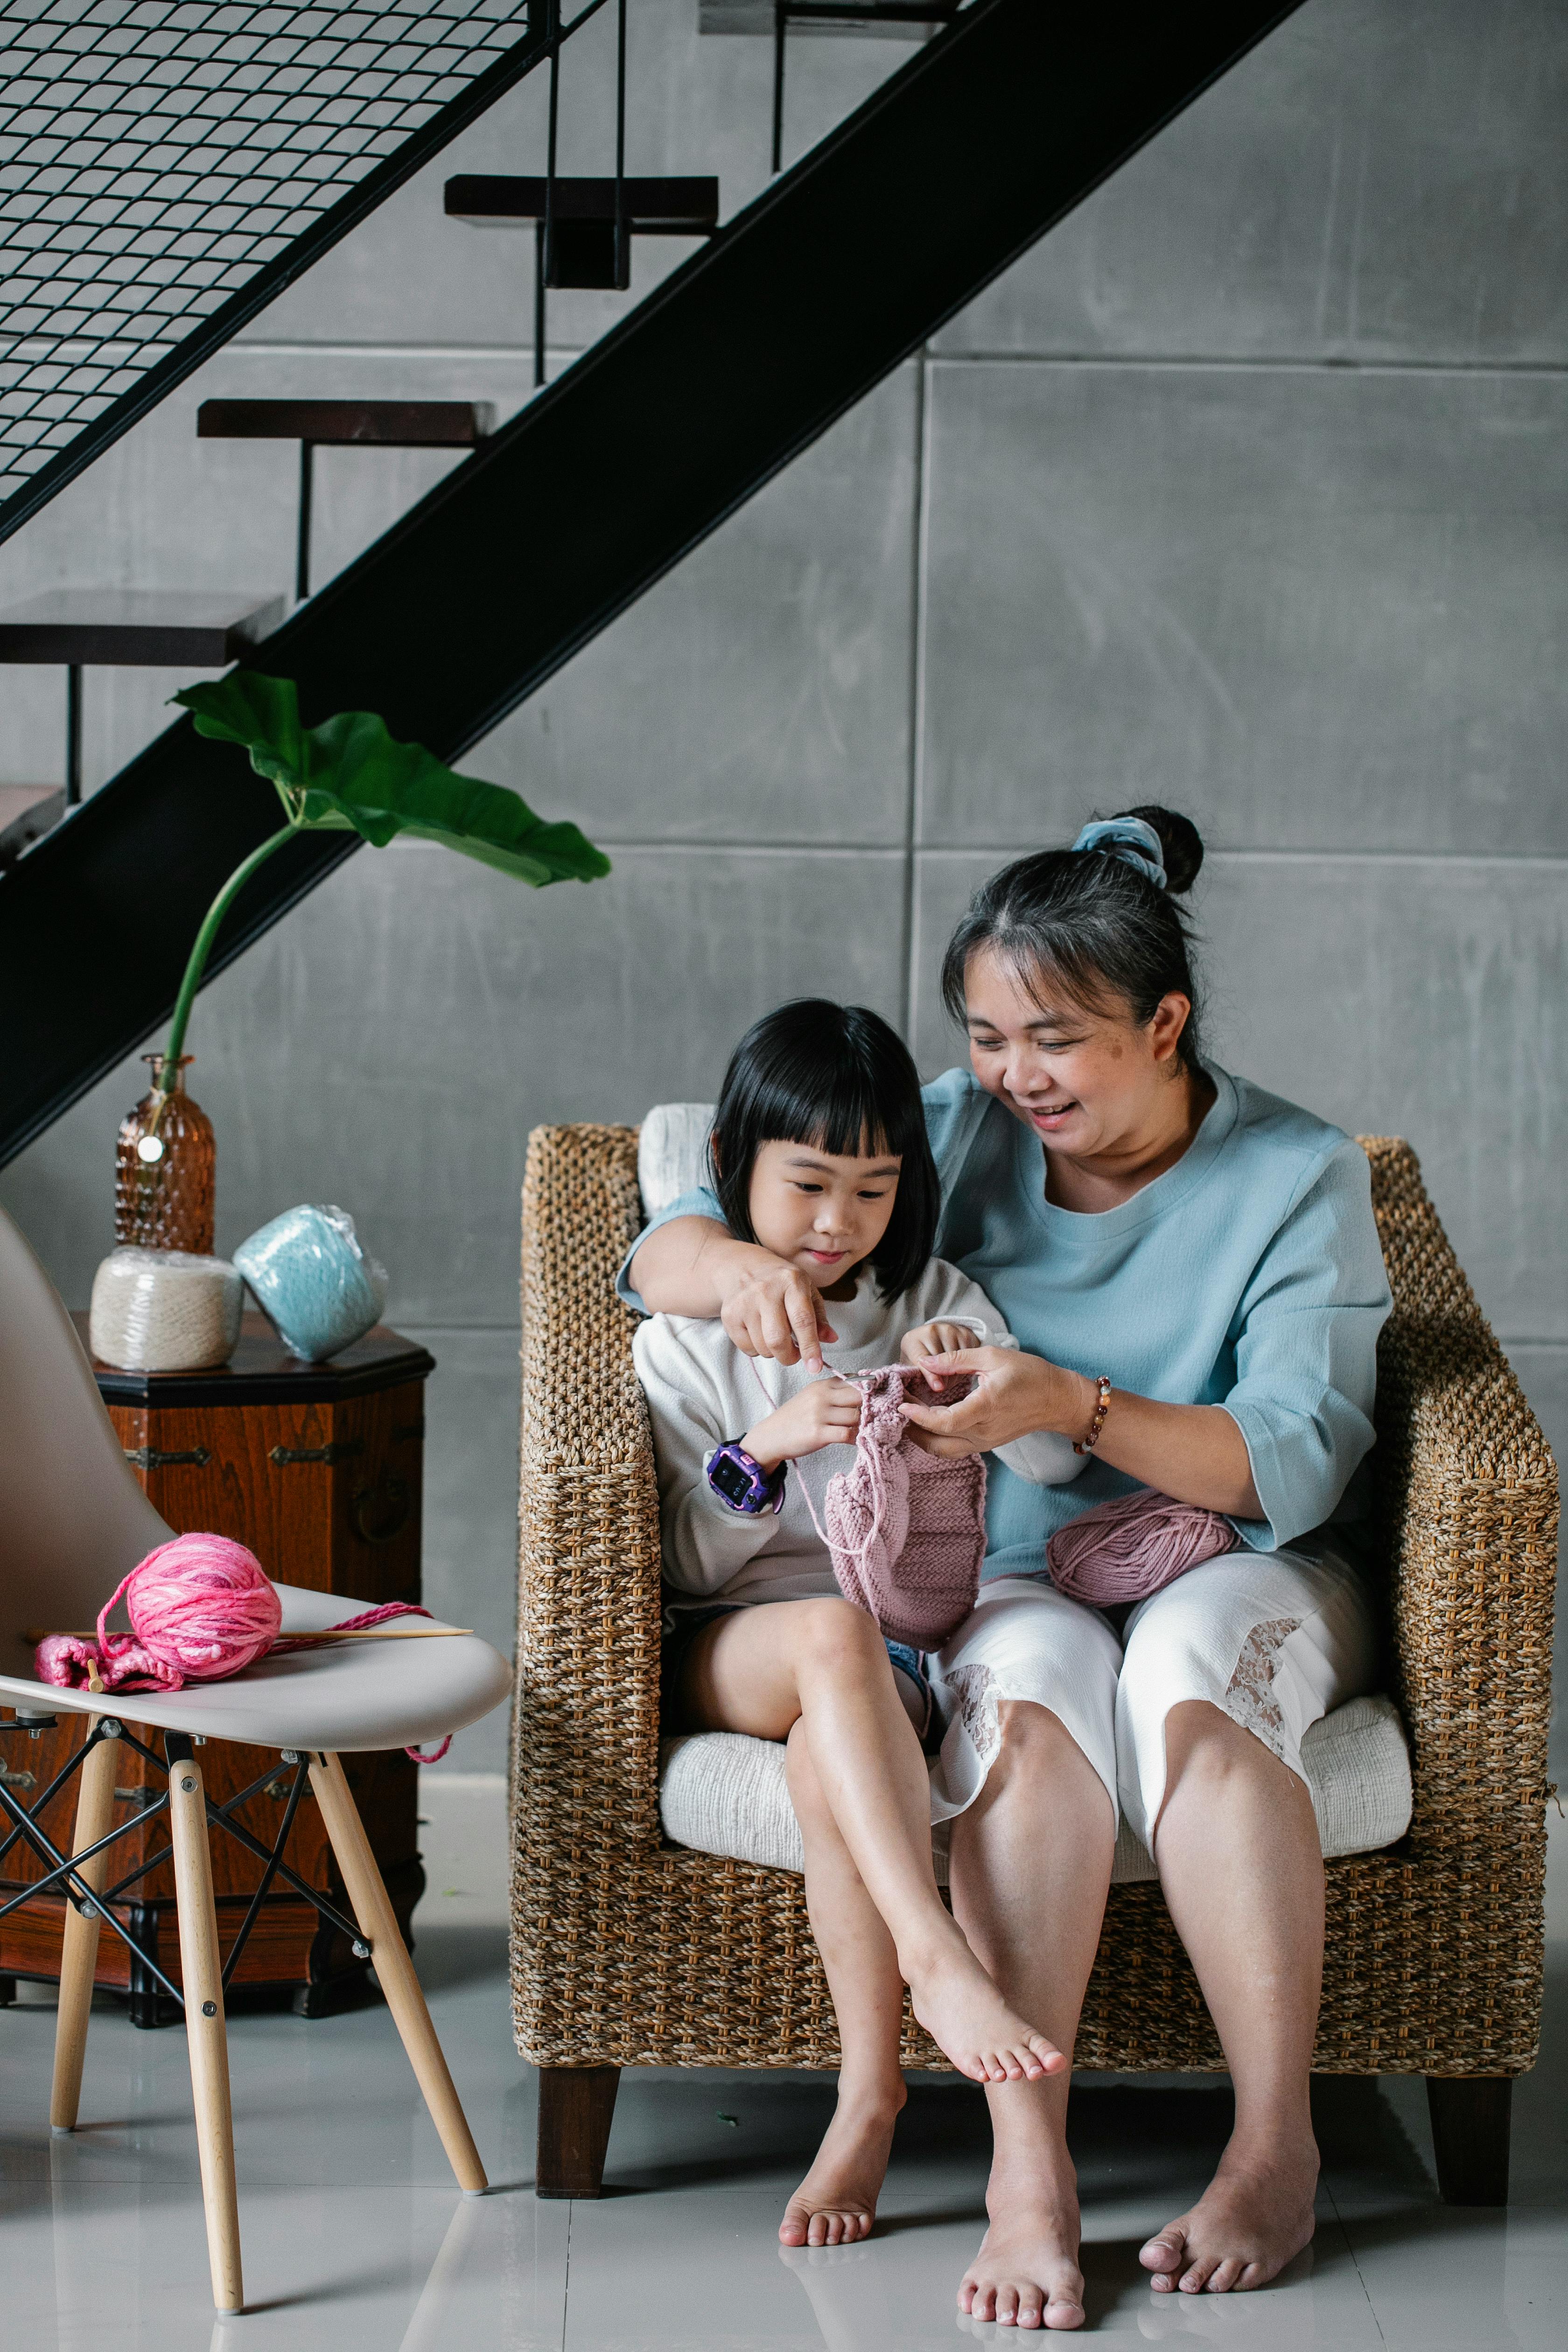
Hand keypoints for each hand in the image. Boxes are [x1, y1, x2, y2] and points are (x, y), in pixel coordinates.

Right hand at [718, 1249, 837, 1372]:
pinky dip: (757, 1349)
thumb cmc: (781, 1282)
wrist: (743, 1266)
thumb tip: (831, 1339)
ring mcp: (744, 1302)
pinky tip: (760, 1333)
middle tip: (794, 1355)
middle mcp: (766, 1290)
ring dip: (774, 1352)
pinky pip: (746, 1348)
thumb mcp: (806, 1290)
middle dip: (789, 1357)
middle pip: (777, 1339)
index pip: (803, 1320)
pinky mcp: (729, 1314)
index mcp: (792, 1281)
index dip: (810, 1348)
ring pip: (762, 1347)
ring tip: (777, 1338)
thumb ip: (820, 1317)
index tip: (815, 1367)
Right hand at [743, 1377, 862, 1471]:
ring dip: (862, 1425)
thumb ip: (834, 1392)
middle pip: (860, 1396)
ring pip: (856, 1416)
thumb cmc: (794, 1418)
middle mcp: (821, 1396)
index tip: (873, 1400)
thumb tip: (864, 1393)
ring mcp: (819, 1415)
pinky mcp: (818, 1434)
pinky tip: (852, 1440)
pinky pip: (847, 1434)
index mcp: (821, 1385)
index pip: (855, 1380)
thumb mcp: (811, 1397)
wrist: (771, 1436)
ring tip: (859, 1430)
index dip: (868, 1391)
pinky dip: (854, 1439)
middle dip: (868, 1407)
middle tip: (870, 1417)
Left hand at [898, 1348, 1096, 1458]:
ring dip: (923, 1438)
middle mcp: (984, 1431)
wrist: (1058, 1400)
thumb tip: (927, 1362)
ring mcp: (986, 1442)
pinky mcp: (987, 1444)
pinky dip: (936, 1440)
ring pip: (944, 1451)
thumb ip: (957, 1360)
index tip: (902, 1403)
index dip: (919, 1415)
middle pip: (938, 1442)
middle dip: (913, 1427)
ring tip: (909, 1417)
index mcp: (986, 1407)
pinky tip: (928, 1423)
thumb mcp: (993, 1357)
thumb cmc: (1030, 1374)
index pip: (944, 1422)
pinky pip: (955, 1449)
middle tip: (900, 1407)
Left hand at [900, 1321, 979, 1383]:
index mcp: (912, 1339)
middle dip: (945, 1379)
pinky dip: (967, 1365)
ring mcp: (949, 1329)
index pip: (922, 1359)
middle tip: (943, 1387)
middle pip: (942, 1360)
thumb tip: (938, 1387)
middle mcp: (930, 1330)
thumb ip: (921, 1377)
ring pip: (957, 1358)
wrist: (931, 1341)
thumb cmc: (920, 1360)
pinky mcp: (964, 1332)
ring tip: (950, 1378)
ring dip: (957, 1374)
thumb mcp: (915, 1369)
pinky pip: (969, 1354)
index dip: (931, 1375)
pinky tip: (960, 1368)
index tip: (938, 1388)